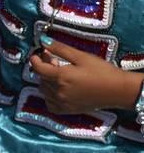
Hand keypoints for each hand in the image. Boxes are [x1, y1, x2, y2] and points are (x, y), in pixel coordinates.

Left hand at [28, 37, 143, 114]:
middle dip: (44, 68)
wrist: (117, 90)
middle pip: (41, 78)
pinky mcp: (67, 110)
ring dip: (47, 81)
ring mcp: (62, 103)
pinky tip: (58, 90)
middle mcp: (58, 92)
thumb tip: (43, 41)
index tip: (37, 54)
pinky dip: (49, 96)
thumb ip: (61, 49)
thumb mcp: (81, 56)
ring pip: (44, 91)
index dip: (35, 59)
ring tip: (59, 74)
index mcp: (61, 77)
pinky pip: (50, 104)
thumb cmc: (102, 71)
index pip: (38, 68)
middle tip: (54, 60)